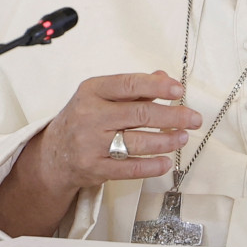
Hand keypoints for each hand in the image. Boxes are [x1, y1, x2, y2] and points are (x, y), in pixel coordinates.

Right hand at [30, 70, 202, 193]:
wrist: (52, 154)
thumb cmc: (83, 119)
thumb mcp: (100, 96)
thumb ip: (133, 88)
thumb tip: (165, 78)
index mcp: (92, 91)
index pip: (129, 84)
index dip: (157, 87)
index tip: (179, 91)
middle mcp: (89, 115)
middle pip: (139, 114)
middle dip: (172, 116)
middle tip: (193, 118)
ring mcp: (91, 144)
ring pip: (138, 142)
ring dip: (166, 140)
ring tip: (183, 137)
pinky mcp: (94, 168)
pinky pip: (129, 168)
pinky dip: (152, 166)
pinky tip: (166, 162)